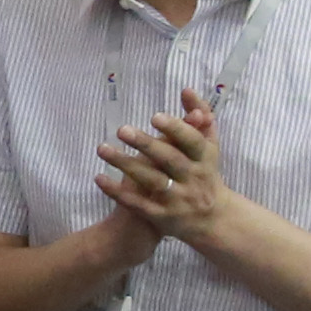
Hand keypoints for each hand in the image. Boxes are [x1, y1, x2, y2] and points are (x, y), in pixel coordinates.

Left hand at [96, 90, 236, 244]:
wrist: (212, 220)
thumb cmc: (205, 173)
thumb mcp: (208, 146)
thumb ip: (199, 117)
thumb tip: (186, 90)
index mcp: (205, 159)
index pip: (193, 142)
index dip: (175, 129)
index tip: (154, 116)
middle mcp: (193, 179)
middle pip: (169, 160)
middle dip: (146, 144)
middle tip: (122, 129)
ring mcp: (178, 200)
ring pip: (151, 181)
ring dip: (125, 164)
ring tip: (102, 148)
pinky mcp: (162, 217)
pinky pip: (137, 204)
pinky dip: (118, 192)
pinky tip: (98, 178)